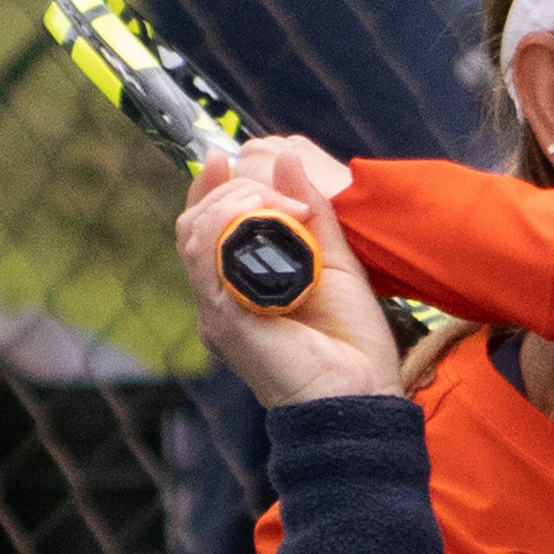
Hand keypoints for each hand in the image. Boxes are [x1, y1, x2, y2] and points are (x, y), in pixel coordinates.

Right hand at [176, 133, 403, 406]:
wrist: (360, 396)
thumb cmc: (350, 343)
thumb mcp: (334, 261)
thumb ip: (312, 214)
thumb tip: (288, 160)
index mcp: (237, 287)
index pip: (204, 227)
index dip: (210, 188)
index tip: (227, 156)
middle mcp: (218, 299)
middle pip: (194, 224)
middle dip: (233, 190)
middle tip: (284, 193)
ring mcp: (217, 311)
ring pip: (196, 235)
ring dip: (238, 204)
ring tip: (284, 207)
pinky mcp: (224, 321)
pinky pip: (209, 260)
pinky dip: (233, 226)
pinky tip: (272, 219)